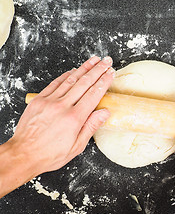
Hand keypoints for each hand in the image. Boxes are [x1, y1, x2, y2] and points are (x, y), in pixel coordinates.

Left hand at [8, 56, 114, 174]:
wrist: (24, 154)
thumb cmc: (50, 153)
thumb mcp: (77, 146)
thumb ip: (91, 126)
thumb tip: (105, 112)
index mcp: (74, 118)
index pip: (94, 94)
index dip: (104, 81)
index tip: (111, 73)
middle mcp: (62, 106)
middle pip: (84, 83)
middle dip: (97, 70)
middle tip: (106, 61)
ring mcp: (50, 101)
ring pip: (70, 80)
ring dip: (84, 68)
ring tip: (94, 60)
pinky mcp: (39, 100)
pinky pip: (55, 83)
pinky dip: (65, 75)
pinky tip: (73, 70)